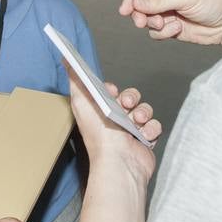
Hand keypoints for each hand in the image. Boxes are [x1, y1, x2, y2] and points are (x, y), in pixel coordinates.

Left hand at [67, 68, 160, 182]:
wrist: (120, 162)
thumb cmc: (99, 135)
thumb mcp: (82, 102)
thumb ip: (77, 80)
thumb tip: (66, 59)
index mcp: (99, 112)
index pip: (110, 93)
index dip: (114, 90)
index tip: (112, 92)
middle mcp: (114, 121)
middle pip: (130, 98)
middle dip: (131, 99)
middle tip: (126, 106)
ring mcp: (131, 131)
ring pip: (144, 110)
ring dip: (143, 113)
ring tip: (136, 122)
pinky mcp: (146, 140)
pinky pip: (155, 126)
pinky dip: (151, 129)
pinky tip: (144, 134)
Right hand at [118, 0, 221, 51]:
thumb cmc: (214, 1)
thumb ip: (159, 0)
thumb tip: (135, 1)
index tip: (125, 11)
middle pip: (139, 5)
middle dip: (141, 15)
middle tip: (143, 23)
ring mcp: (167, 11)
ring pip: (146, 20)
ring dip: (154, 25)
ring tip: (168, 25)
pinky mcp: (171, 27)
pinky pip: (156, 33)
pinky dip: (164, 33)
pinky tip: (178, 29)